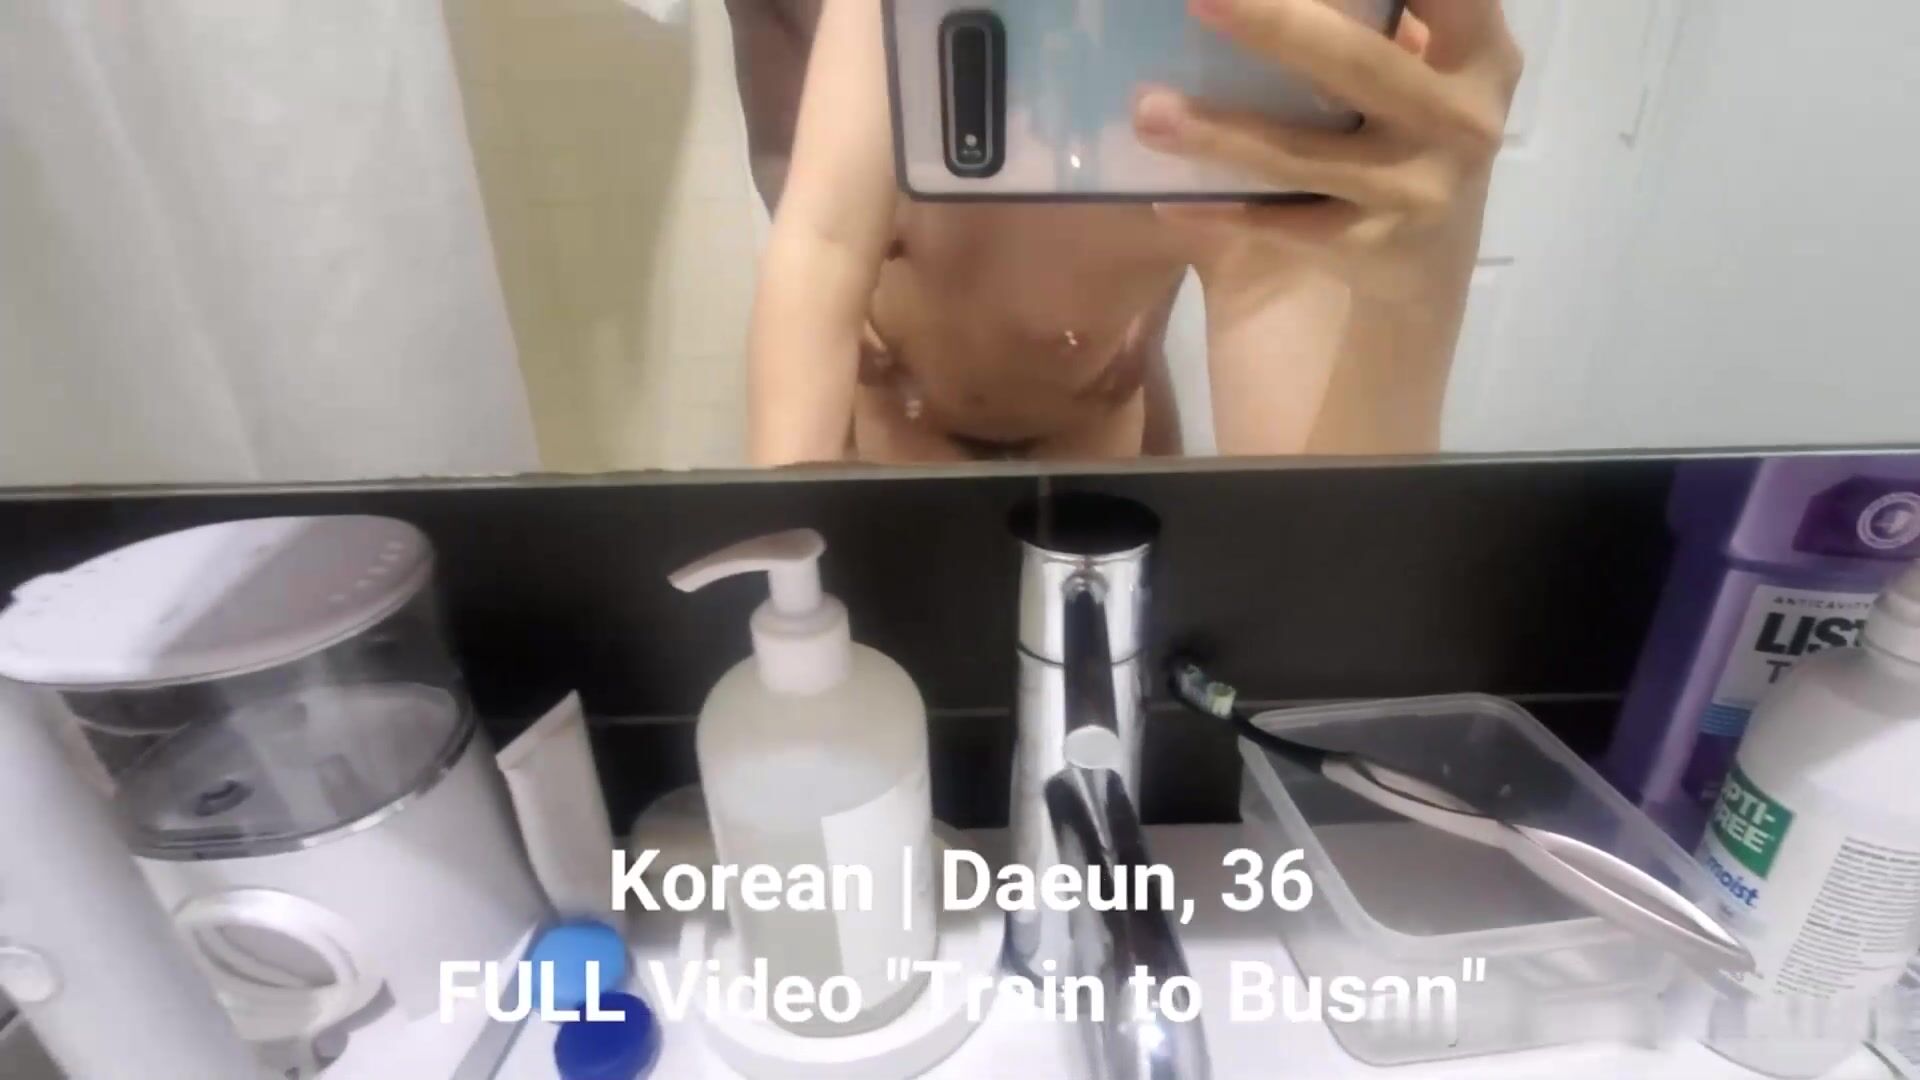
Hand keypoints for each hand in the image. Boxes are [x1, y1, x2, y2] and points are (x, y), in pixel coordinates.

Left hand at [1135, 0, 1523, 303]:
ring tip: (1150, 111)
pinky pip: (1287, 227)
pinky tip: (1168, 200)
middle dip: (1274, 27)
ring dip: (1221, 134)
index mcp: (1479, 50)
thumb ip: (1374, 18)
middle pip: (1359, 63)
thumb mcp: (1419, 64)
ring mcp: (1421, 187)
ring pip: (1307, 156)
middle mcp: (1462, 116)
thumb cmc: (1406, 125)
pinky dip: (1226, 214)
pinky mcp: (1377, 246)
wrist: (1433, 256)